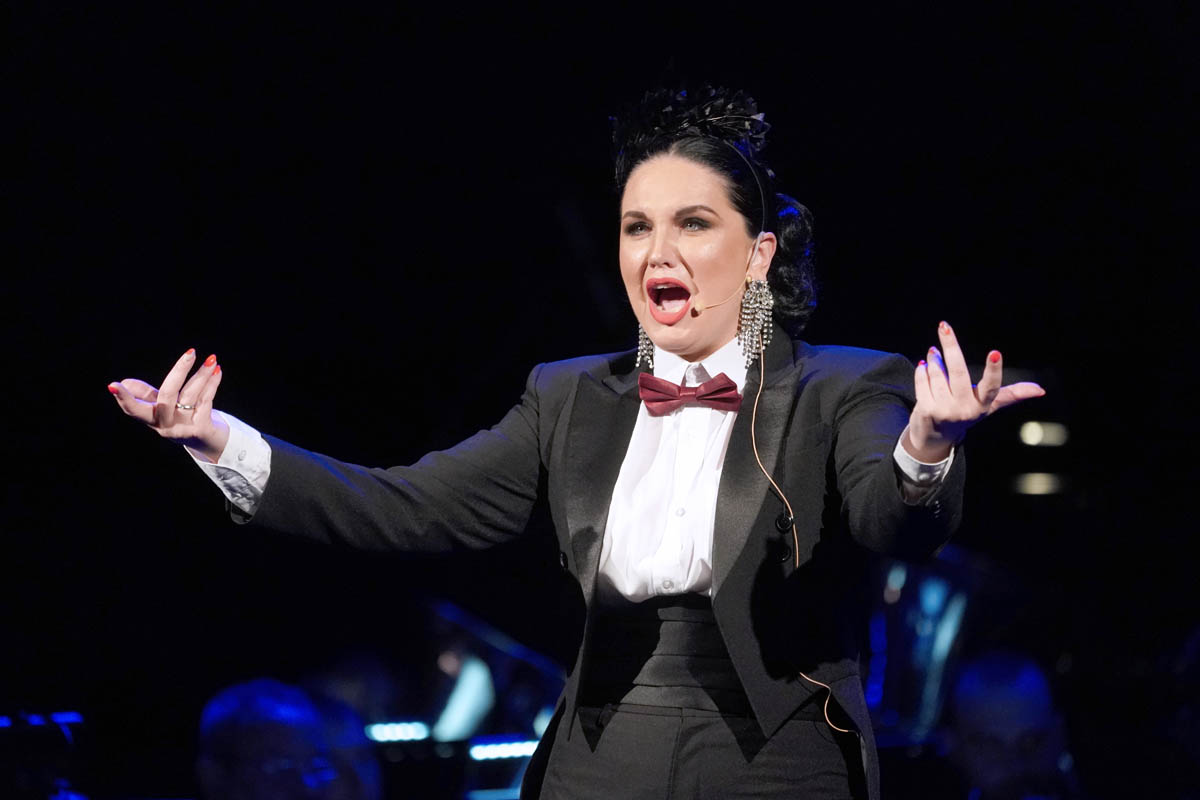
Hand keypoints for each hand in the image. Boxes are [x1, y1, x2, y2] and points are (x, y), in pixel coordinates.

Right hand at [107, 348, 229, 462]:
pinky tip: (217, 371)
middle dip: (180, 371)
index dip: (123, 398)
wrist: (205, 440)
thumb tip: (124, 382)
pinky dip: (212, 384)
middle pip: (167, 395)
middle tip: (191, 352)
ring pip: (191, 395)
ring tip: (211, 359)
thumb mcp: (159, 406)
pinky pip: (206, 401)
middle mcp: (164, 425)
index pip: (133, 409)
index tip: (112, 385)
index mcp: (150, 419)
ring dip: (202, 375)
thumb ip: (145, 394)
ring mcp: (182, 429)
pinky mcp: (200, 429)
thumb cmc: (178, 417)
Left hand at [904, 321, 1045, 461]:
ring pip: (937, 374)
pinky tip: (924, 366)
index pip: (992, 387)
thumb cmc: (966, 414)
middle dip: (951, 347)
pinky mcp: (926, 410)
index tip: (996, 353)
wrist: (935, 438)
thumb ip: (1012, 394)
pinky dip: (922, 370)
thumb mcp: (989, 406)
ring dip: (934, 359)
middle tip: (944, 326)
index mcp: (983, 405)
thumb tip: (1040, 390)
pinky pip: (923, 381)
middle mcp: (965, 409)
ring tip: (934, 352)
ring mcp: (944, 411)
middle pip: (958, 372)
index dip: (994, 370)